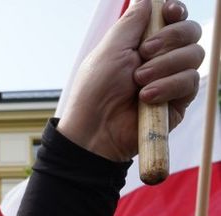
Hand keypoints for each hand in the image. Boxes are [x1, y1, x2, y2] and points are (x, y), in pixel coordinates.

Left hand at [59, 0, 203, 161]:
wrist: (95, 130)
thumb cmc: (95, 91)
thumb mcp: (109, 50)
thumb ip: (130, 23)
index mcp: (143, 42)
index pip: (173, 18)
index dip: (175, 11)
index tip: (169, 12)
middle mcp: (162, 58)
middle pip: (191, 31)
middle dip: (171, 37)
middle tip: (144, 53)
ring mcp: (172, 78)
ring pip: (194, 55)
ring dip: (164, 66)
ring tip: (138, 82)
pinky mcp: (179, 100)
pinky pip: (190, 81)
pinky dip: (168, 86)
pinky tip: (146, 97)